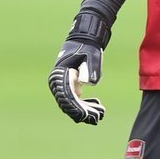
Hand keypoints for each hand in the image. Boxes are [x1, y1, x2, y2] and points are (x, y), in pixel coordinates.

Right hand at [47, 11, 110, 125]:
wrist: (85, 41)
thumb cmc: (88, 48)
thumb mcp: (91, 56)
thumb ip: (88, 69)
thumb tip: (86, 83)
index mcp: (60, 74)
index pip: (66, 96)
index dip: (76, 107)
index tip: (86, 115)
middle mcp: (58, 82)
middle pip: (68, 103)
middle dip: (83, 113)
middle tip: (98, 117)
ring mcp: (63, 86)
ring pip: (72, 105)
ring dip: (86, 111)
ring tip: (101, 113)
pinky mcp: (70, 87)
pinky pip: (76, 101)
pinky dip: (86, 106)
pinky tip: (98, 106)